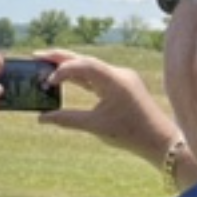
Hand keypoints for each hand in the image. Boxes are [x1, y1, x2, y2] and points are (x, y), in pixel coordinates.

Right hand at [35, 49, 179, 155]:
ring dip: (68, 66)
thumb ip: (66, 119)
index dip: (62, 69)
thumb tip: (41, 118)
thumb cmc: (130, 134)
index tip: (47, 83)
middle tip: (35, 56)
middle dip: (59, 57)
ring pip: (89, 66)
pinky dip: (79, 76)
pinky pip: (96, 76)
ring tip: (44, 65)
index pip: (84, 65)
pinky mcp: (121, 85)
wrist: (160, 140)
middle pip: (84, 60)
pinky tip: (64, 78)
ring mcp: (120, 78)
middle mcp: (118, 74)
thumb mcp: (94, 126)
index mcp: (114, 81)